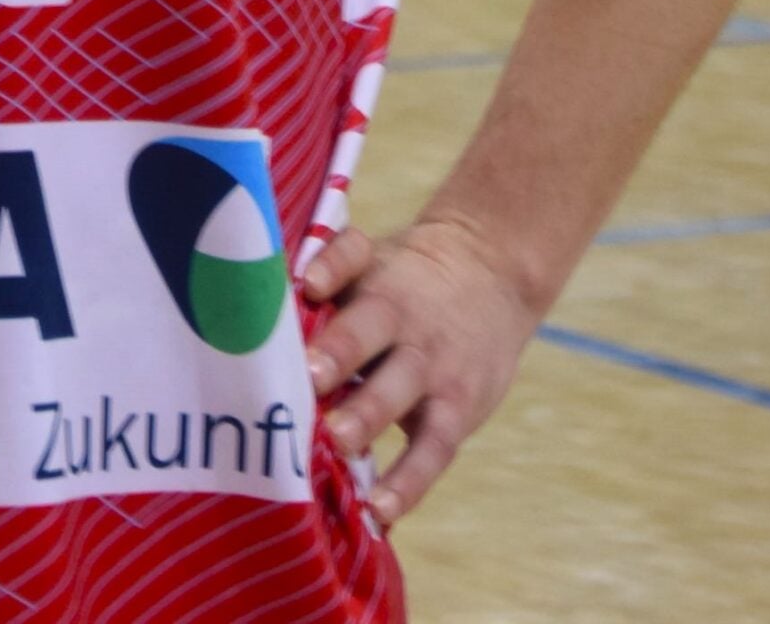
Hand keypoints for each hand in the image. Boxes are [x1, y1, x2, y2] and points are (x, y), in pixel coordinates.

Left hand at [300, 215, 541, 526]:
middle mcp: (404, 318)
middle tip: (307, 377)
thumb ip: (328, 270)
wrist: (491, 274)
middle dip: (338, 354)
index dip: (328, 271)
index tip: (305, 286)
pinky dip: (408, 482)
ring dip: (367, 415)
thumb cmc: (406, 277)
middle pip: (369, 329)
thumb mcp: (373, 260)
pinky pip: (432, 449)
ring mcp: (433, 365)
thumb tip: (279, 294)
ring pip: (400, 389)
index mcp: (373, 276)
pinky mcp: (457, 409)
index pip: (350, 260)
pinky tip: (381, 509)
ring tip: (338, 442)